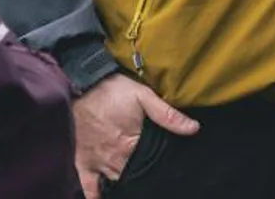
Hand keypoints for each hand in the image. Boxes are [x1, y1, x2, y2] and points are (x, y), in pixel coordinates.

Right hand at [71, 74, 200, 197]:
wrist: (81, 86)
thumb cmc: (113, 90)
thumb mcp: (144, 96)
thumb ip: (168, 115)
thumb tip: (194, 128)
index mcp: (130, 144)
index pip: (149, 164)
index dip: (157, 166)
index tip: (164, 167)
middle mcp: (113, 158)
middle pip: (131, 175)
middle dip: (140, 174)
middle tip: (149, 171)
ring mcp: (95, 161)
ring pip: (113, 181)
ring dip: (122, 181)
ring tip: (133, 179)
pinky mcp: (81, 161)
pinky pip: (86, 186)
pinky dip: (94, 196)